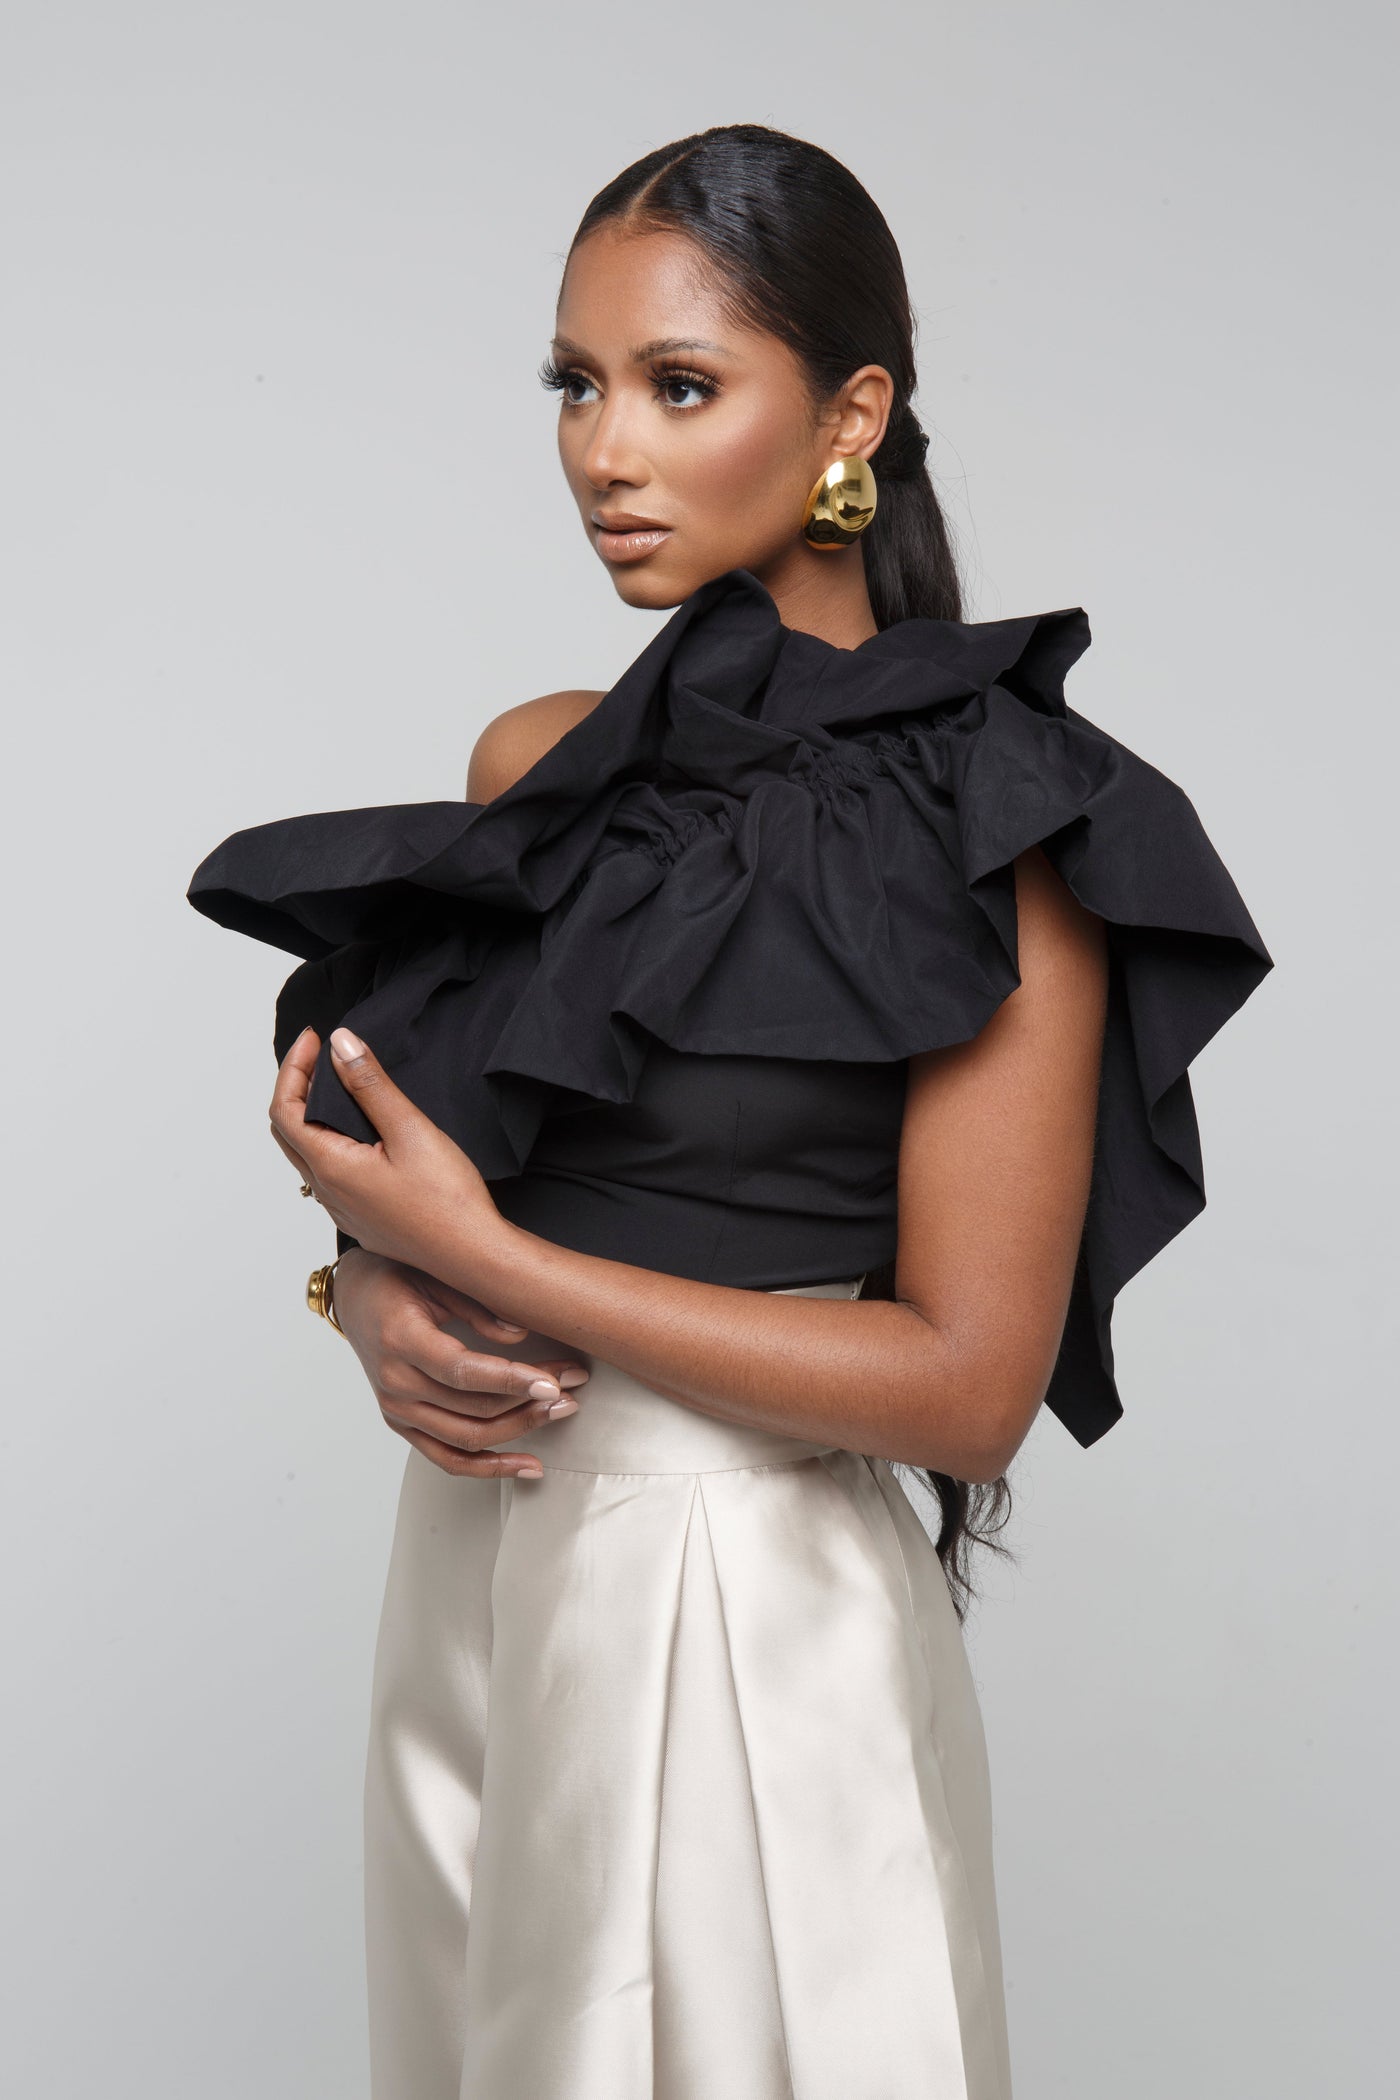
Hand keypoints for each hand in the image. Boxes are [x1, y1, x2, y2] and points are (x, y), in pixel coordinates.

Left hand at [269, 1023, 501, 1281]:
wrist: (472, 1255)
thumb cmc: (447, 1199)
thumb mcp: (410, 1129)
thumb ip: (370, 1084)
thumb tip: (340, 1044)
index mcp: (331, 1166)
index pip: (284, 1109)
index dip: (292, 1068)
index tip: (313, 1039)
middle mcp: (327, 1192)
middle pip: (287, 1131)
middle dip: (296, 1087)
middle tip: (318, 1057)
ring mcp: (342, 1210)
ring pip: (306, 1155)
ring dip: (311, 1116)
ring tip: (338, 1087)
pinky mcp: (361, 1220)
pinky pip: (328, 1176)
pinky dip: (328, 1142)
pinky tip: (359, 1134)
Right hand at [332, 1249, 590, 1478]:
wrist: (356, 1295)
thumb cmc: (397, 1277)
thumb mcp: (438, 1275)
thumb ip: (478, 1305)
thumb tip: (520, 1335)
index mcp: (401, 1340)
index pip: (462, 1371)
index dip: (511, 1380)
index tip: (552, 1382)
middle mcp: (395, 1382)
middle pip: (472, 1408)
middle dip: (530, 1401)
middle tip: (573, 1386)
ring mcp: (397, 1409)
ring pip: (467, 1438)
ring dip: (520, 1429)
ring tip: (561, 1411)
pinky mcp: (402, 1424)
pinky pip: (447, 1458)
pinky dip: (488, 1468)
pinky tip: (526, 1465)